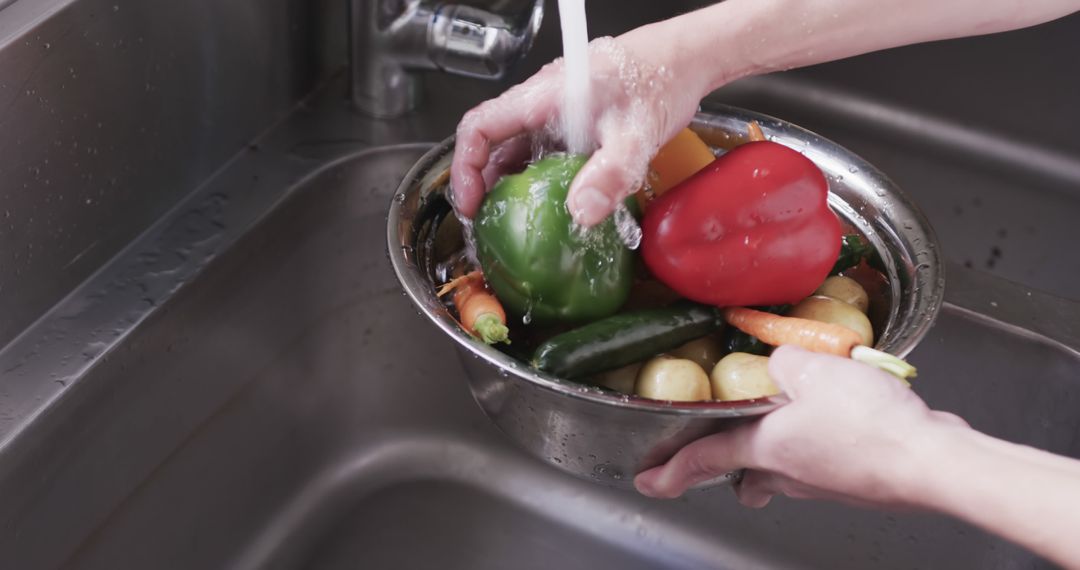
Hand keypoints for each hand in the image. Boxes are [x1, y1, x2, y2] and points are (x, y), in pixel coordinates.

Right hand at [451, 33, 707, 226]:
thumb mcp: (635, 134)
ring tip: (515, 217)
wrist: (687, 58)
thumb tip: (581, 213)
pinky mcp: (575, 119)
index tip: (469, 201)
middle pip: (493, 141)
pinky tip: (556, 201)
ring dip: (511, 181)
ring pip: (518, 146)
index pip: (479, 127)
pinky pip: (544, 148)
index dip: (465, 167)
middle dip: (484, 182)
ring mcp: (558, 110)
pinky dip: (540, 176)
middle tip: (488, 219)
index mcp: (542, 97)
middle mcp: (542, 101)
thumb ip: (609, 174)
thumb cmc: (659, 78)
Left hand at [634, 346, 968, 508]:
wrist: (932, 461)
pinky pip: (828, 463)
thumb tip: (777, 361)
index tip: (649, 482)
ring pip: (788, 472)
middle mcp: (792, 473)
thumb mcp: (812, 368)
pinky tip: (842, 419)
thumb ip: (783, 359)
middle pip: (748, 473)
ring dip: (781, 451)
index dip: (671, 470)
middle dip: (734, 466)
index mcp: (766, 448)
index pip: (704, 459)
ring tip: (789, 421)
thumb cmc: (871, 424)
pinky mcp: (860, 480)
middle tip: (727, 454)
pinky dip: (823, 444)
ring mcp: (827, 482)